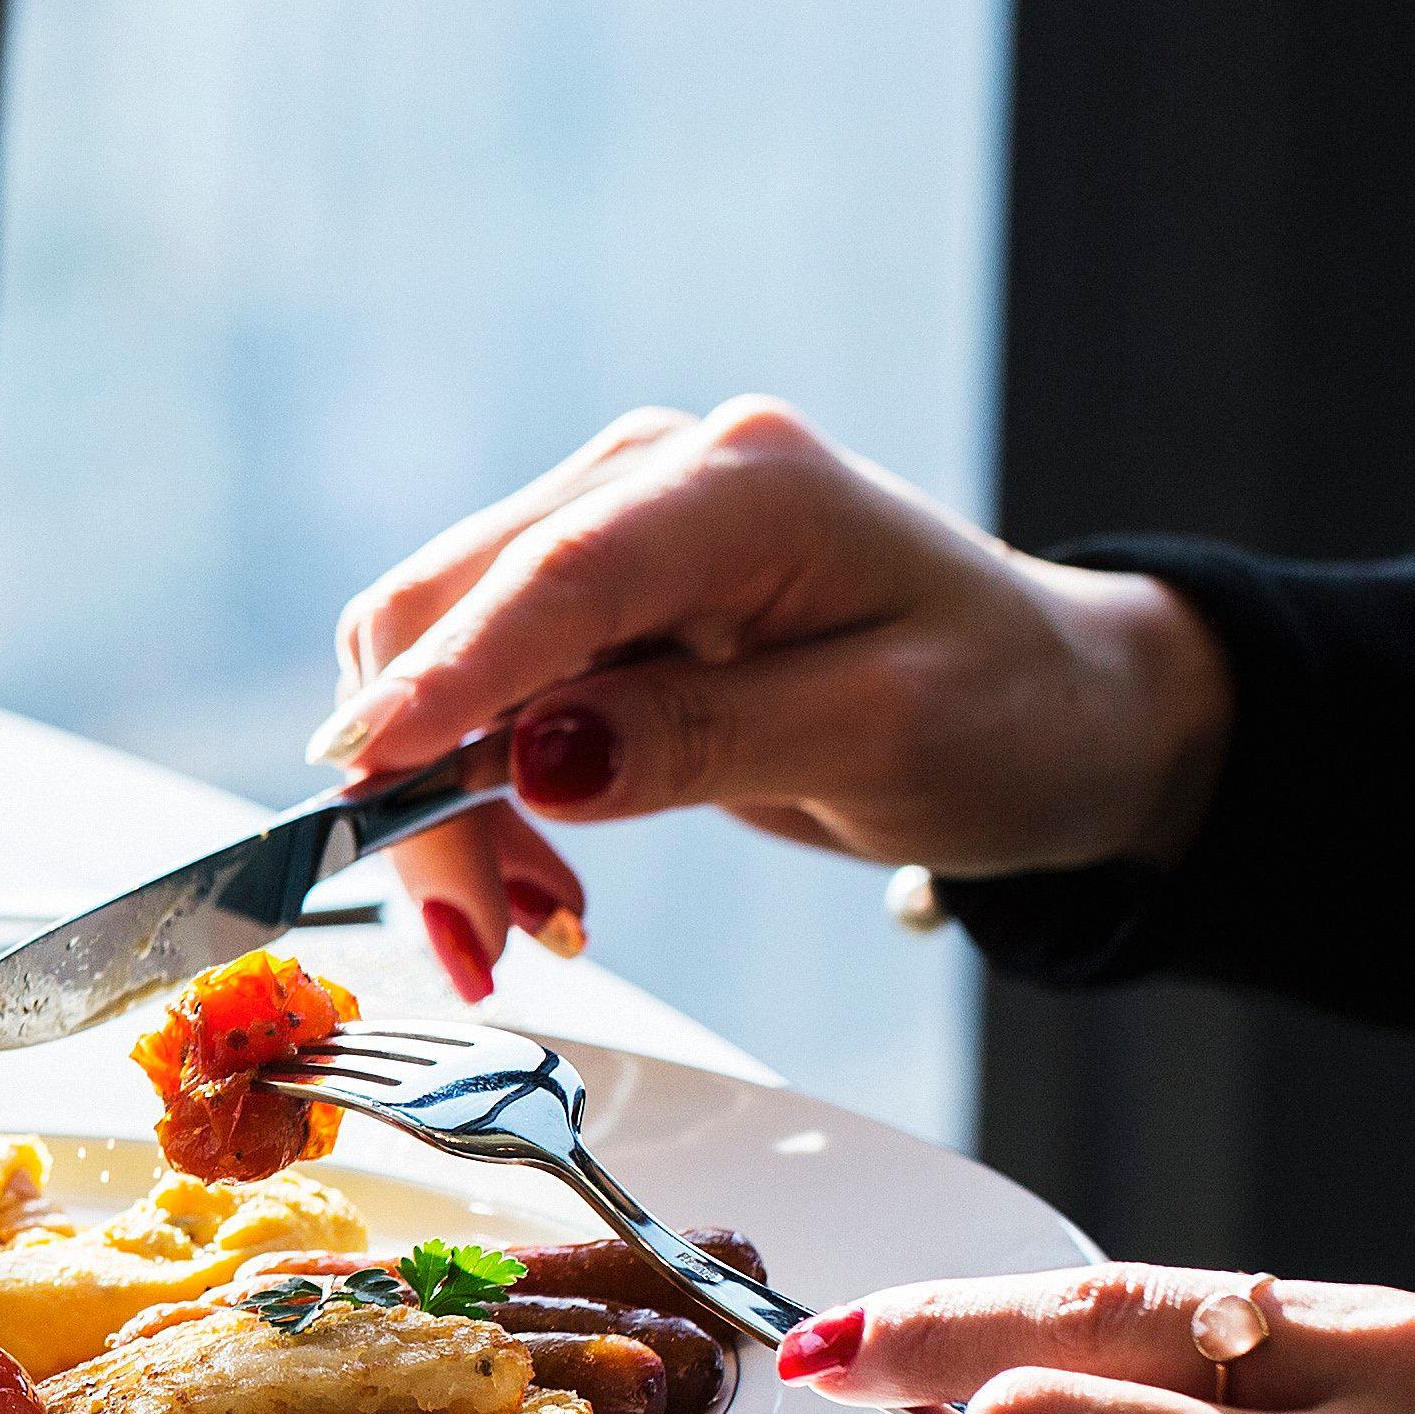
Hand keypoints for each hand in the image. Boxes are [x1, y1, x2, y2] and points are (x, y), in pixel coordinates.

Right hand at [308, 398, 1231, 1000]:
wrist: (1050, 707)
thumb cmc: (1003, 714)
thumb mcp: (882, 740)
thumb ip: (703, 740)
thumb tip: (532, 760)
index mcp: (747, 484)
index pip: (557, 574)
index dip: (447, 678)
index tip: (364, 780)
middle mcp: (653, 474)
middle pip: (451, 608)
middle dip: (424, 778)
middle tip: (474, 939)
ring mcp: (608, 521)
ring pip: (430, 649)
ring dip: (438, 796)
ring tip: (526, 920)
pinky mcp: (584, 590)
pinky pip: (468, 680)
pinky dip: (467, 786)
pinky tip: (535, 869)